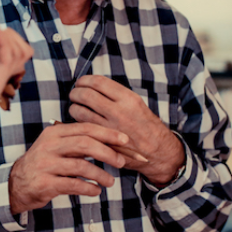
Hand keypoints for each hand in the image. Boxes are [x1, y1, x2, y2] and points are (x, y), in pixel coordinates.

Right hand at [8, 121, 125, 213]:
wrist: (16, 184)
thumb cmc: (45, 165)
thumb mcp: (57, 148)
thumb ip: (79, 143)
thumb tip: (112, 144)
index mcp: (55, 133)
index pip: (85, 128)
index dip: (107, 133)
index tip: (125, 140)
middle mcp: (49, 146)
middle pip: (85, 144)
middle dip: (108, 152)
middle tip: (122, 162)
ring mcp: (46, 164)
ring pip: (81, 166)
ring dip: (100, 174)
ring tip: (110, 181)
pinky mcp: (45, 183)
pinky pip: (73, 184)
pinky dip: (89, 188)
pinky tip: (96, 191)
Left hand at [68, 75, 183, 186]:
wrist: (158, 151)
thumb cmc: (146, 126)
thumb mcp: (137, 104)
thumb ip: (116, 95)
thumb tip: (93, 86)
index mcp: (128, 98)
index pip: (98, 82)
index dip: (85, 80)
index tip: (81, 83)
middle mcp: (119, 111)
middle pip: (85, 94)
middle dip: (75, 92)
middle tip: (74, 94)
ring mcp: (110, 127)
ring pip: (80, 111)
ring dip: (73, 107)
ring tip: (75, 107)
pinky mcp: (104, 141)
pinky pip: (83, 128)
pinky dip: (77, 122)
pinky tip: (80, 121)